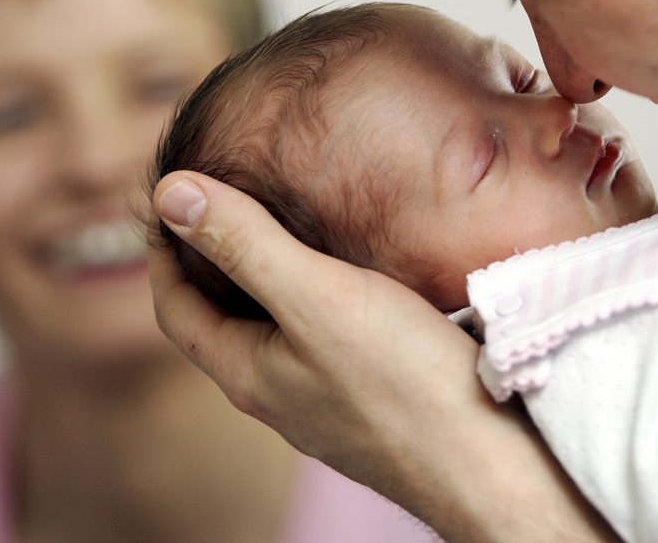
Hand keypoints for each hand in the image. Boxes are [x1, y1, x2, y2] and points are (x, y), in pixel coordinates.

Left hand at [150, 171, 620, 542]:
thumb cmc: (407, 383)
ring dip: (273, 282)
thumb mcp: (318, 297)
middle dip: (217, 264)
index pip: (176, 311)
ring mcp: (329, 405)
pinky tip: (359, 282)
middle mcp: (282, 396)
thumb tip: (171, 194)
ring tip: (294, 229)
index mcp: (250, 374)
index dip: (165, 253)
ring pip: (281, 335)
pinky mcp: (376, 404)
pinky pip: (328, 345)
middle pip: (226, 324)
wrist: (492, 463)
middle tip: (232, 204)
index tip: (173, 202)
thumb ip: (247, 245)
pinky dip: (322, 302)